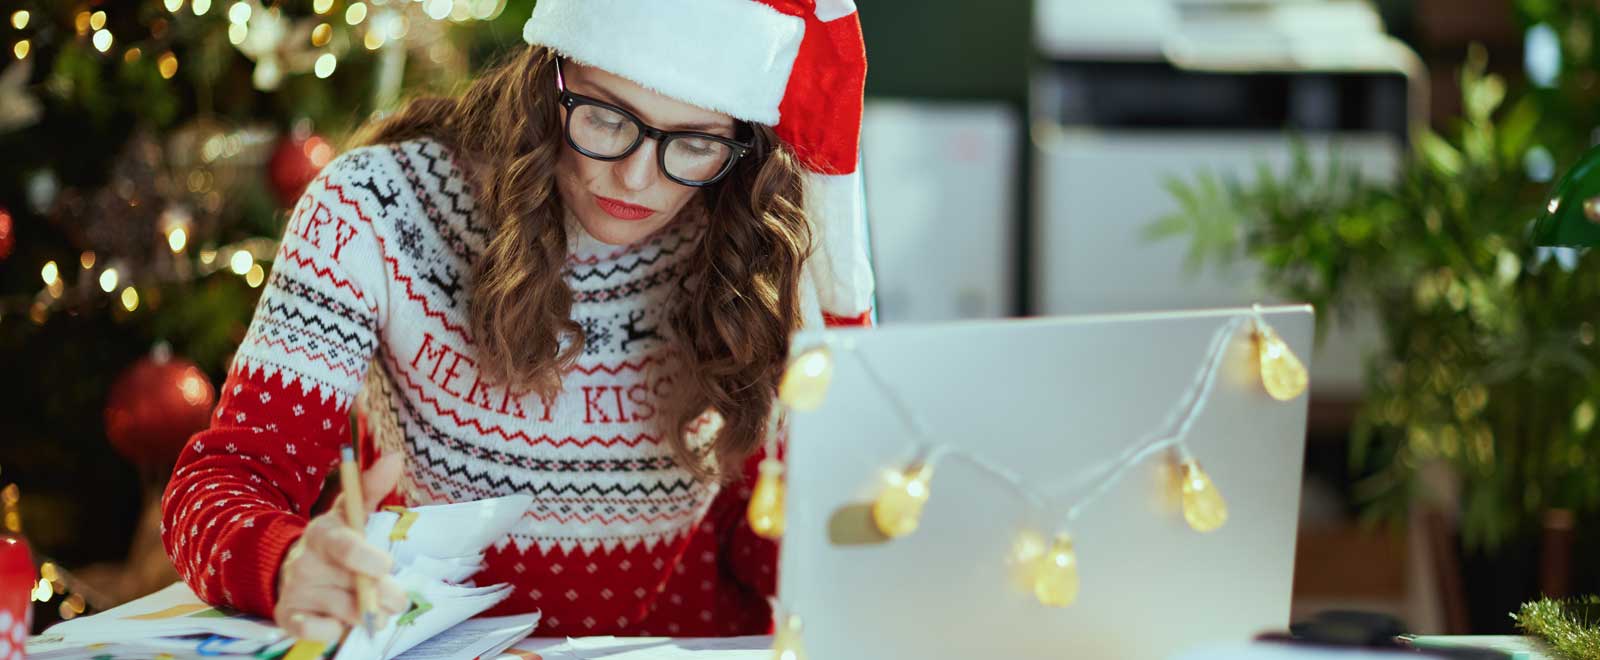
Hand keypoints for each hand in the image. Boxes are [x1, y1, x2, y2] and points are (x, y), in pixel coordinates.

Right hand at [274, 453, 409, 641]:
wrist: (292, 570)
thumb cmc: (336, 542)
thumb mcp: (350, 514)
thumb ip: (372, 488)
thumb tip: (394, 457)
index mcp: (323, 533)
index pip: (342, 545)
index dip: (365, 558)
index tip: (386, 566)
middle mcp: (305, 561)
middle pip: (352, 585)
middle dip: (383, 595)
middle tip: (398, 599)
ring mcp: (296, 590)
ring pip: (344, 612)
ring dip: (368, 615)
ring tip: (374, 609)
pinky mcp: (288, 616)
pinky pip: (316, 632)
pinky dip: (334, 631)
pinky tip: (340, 621)